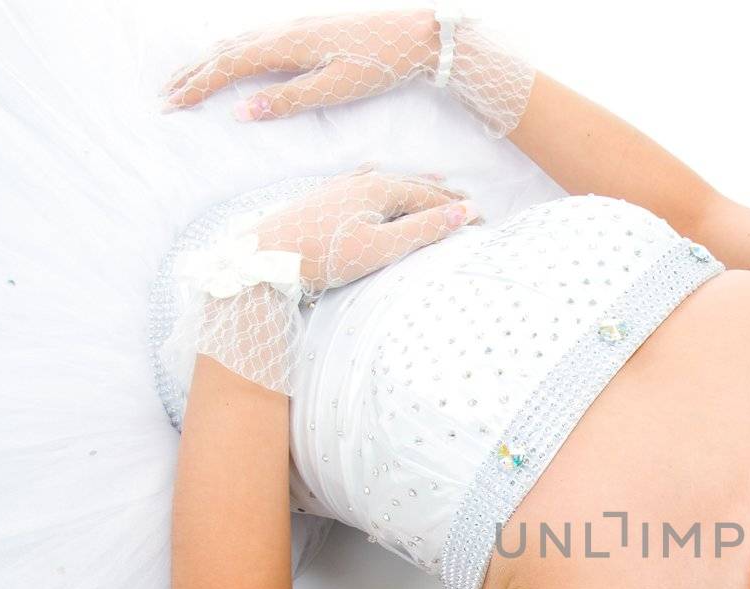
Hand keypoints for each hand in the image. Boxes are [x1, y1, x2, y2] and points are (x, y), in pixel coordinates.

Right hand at [159, 9, 439, 119]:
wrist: (415, 35)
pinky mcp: (307, 29)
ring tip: (187, 79)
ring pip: (238, 42)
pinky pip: (256, 39)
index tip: (171, 104)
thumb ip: (287, 100)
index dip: (197, 86)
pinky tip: (231, 59)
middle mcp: (283, 30)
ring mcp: (294, 26)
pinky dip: (231, 51)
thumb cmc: (380, 65)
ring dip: (208, 61)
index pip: (227, 66)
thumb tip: (239, 111)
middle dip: (192, 74)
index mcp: (286, 45)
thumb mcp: (335, 89)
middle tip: (165, 96)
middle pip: (224, 51)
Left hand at [252, 167, 476, 292]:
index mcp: (380, 188)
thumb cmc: (324, 256)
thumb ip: (424, 228)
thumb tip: (465, 211)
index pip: (431, 196)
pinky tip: (373, 170)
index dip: (458, 209)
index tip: (484, 222)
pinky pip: (360, 179)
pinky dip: (377, 176)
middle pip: (412, 184)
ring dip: (415, 182)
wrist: (265, 258)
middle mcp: (362, 181)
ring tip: (437, 177)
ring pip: (388, 180)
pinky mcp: (322, 197)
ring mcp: (340, 187)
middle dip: (443, 193)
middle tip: (470, 203)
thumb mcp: (382, 247)